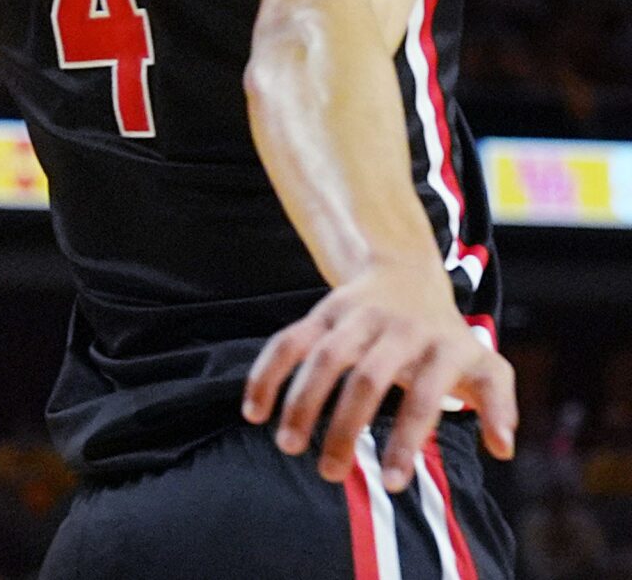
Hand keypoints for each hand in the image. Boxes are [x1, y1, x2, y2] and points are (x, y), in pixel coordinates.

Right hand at [243, 263, 516, 491]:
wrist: (409, 271)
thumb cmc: (447, 338)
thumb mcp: (485, 364)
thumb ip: (498, 403)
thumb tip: (502, 447)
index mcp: (443, 346)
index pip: (427, 397)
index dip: (408, 440)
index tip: (391, 484)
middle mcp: (399, 328)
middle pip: (368, 380)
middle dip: (345, 428)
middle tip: (330, 474)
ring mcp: (357, 315)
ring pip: (323, 357)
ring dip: (301, 403)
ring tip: (288, 446)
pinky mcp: (323, 310)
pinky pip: (289, 340)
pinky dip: (267, 373)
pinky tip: (254, 411)